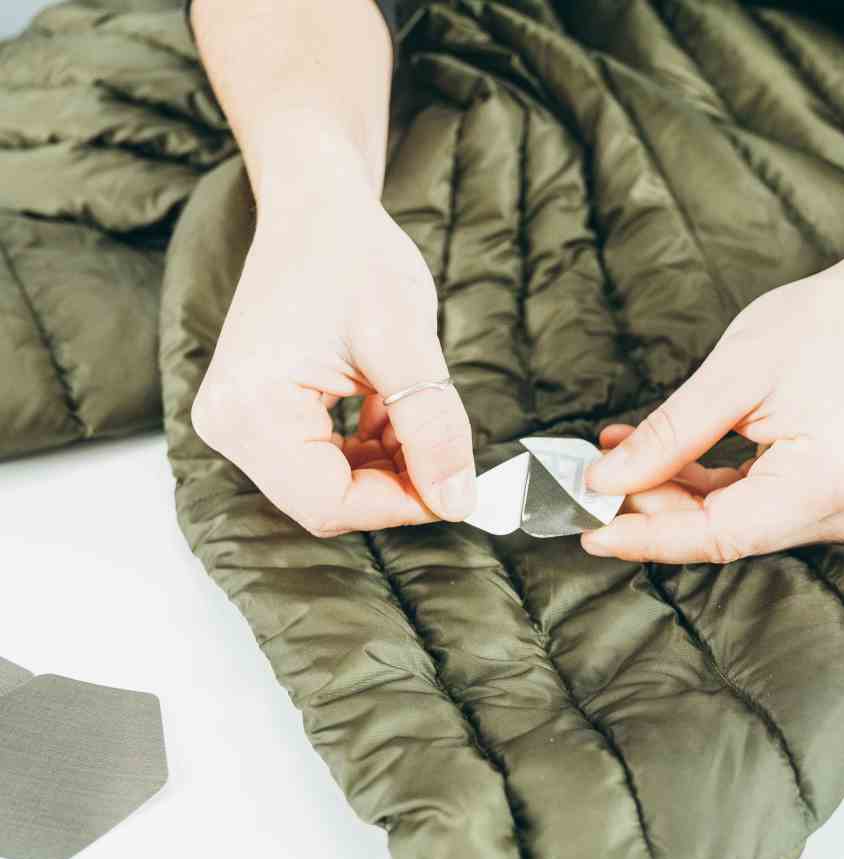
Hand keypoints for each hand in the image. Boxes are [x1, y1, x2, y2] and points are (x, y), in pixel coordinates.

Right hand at [190, 176, 475, 537]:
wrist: (316, 210)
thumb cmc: (350, 255)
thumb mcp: (405, 339)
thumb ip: (432, 425)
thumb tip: (455, 500)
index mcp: (251, 408)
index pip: (329, 503)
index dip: (399, 505)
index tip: (453, 488)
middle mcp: (229, 424)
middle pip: (325, 501)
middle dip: (393, 485)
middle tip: (441, 447)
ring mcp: (240, 422)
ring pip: (328, 487)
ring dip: (386, 468)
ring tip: (414, 413)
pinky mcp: (259, 417)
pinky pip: (321, 464)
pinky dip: (369, 453)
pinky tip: (391, 413)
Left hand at [581, 235, 843, 563]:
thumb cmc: (822, 328)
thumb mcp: (730, 375)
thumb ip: (665, 437)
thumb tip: (605, 481)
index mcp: (825, 481)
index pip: (719, 534)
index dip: (648, 537)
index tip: (590, 532)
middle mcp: (838, 511)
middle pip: (720, 531)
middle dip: (651, 506)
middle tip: (595, 477)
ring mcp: (833, 511)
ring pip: (725, 522)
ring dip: (666, 493)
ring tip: (617, 455)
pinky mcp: (819, 500)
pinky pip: (742, 506)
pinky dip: (694, 484)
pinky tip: (652, 458)